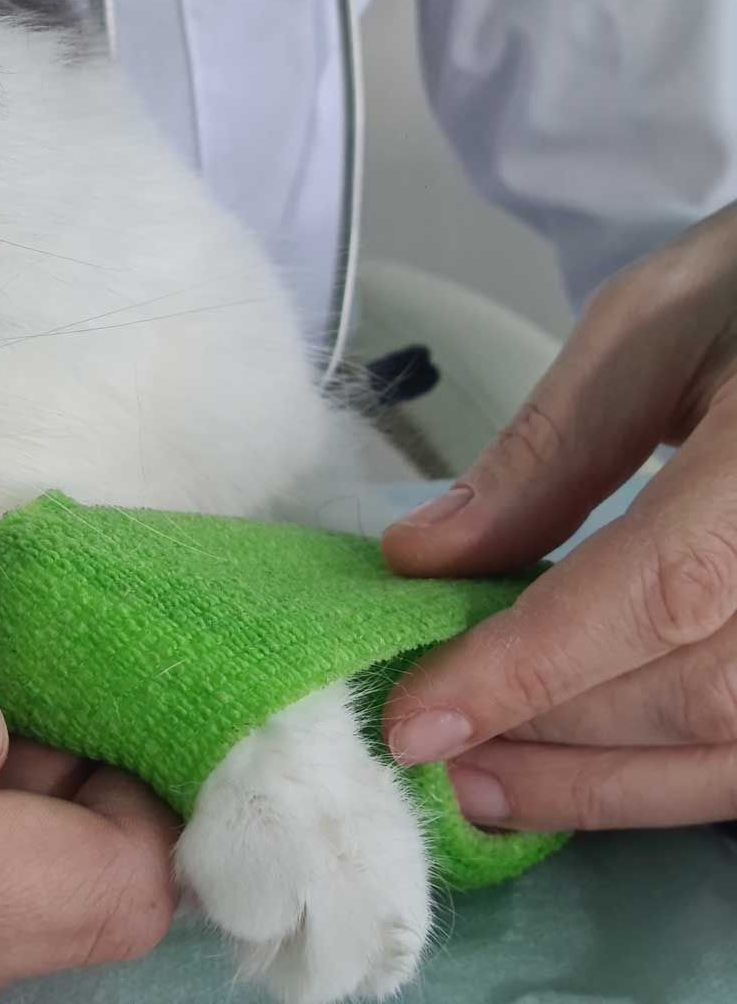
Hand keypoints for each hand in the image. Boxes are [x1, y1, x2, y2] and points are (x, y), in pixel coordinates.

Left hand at [380, 201, 736, 832]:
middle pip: (698, 691)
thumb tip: (421, 563)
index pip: (661, 589)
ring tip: (483, 785)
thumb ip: (545, 455)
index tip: (415, 722)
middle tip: (425, 749)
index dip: (530, 671)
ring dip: (601, 785)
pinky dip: (671, 779)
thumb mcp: (652, 327)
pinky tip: (584, 774)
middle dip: (547, 736)